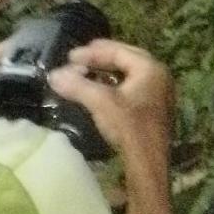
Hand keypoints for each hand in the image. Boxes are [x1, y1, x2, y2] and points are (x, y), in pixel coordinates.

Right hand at [48, 39, 174, 166]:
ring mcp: (159, 92)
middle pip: (126, 59)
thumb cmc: (129, 127)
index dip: (92, 53)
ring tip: (86, 72)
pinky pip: (132, 88)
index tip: (70, 56)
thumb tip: (53, 74)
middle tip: (78, 58)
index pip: (118, 51)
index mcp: (150, 68)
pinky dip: (115, 85)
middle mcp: (159, 75)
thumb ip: (77, 85)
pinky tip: (100, 91)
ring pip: (129, 74)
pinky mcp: (155, 108)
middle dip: (101, 58)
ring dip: (107, 72)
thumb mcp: (100, 102)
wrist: (148, 162)